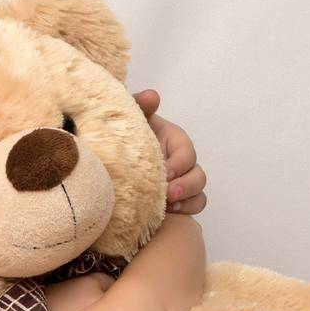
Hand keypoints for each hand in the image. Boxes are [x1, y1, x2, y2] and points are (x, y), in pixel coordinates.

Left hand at [133, 89, 206, 214]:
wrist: (110, 156)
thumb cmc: (124, 134)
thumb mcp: (130, 117)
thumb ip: (139, 104)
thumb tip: (151, 96)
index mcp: (174, 142)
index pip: (187, 153)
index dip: (179, 163)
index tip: (165, 171)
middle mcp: (182, 164)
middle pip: (198, 177)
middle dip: (185, 186)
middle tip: (167, 193)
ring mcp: (182, 183)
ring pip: (198, 195)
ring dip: (186, 201)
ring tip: (167, 206)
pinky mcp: (176, 201)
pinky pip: (192, 209)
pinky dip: (184, 212)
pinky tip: (167, 214)